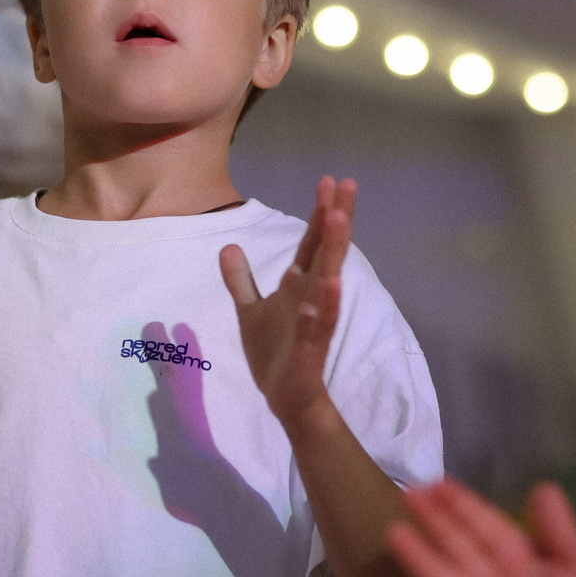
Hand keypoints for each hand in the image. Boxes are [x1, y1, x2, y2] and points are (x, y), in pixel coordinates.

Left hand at [220, 174, 352, 433]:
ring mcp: (314, 321)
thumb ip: (240, 279)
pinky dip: (323, 307)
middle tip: (347, 184)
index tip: (328, 180)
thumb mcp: (249, 310)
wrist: (286, 397)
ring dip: (332, 251)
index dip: (318, 212)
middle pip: (326, 251)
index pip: (311, 242)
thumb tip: (228, 246)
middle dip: (335, 219)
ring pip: (327, 281)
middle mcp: (311, 297)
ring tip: (337, 220)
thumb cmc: (273, 352)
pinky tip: (329, 287)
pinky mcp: (310, 349)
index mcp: (299, 286)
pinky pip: (318, 326)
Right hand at [389, 480, 575, 576]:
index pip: (482, 524)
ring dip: (422, 560)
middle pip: (458, 545)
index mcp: (513, 556)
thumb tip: (544, 488)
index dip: (462, 503)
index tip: (438, 483)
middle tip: (408, 493)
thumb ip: (559, 529)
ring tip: (396, 534)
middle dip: (434, 520)